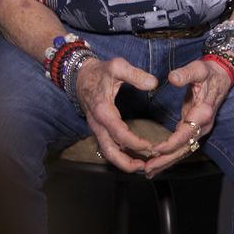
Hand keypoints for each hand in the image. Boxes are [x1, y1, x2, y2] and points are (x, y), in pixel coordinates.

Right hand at [76, 57, 161, 171]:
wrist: (80, 75)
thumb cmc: (100, 71)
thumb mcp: (117, 66)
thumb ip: (135, 75)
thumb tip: (153, 83)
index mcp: (103, 110)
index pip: (119, 133)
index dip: (135, 143)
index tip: (150, 146)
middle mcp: (97, 123)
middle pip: (109, 151)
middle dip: (125, 163)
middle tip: (144, 167)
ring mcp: (96, 127)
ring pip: (106, 151)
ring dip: (122, 162)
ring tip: (140, 166)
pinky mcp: (98, 128)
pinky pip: (107, 145)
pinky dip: (119, 154)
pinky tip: (132, 156)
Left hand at [143, 58, 233, 177]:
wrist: (222, 75)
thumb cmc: (208, 72)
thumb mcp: (198, 69)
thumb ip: (185, 74)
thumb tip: (172, 78)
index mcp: (204, 112)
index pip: (186, 133)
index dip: (171, 143)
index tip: (155, 149)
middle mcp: (204, 125)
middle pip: (184, 148)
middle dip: (166, 160)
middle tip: (147, 169)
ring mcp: (200, 129)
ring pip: (184, 150)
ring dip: (167, 162)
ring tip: (149, 171)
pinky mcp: (195, 129)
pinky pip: (183, 146)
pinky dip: (171, 156)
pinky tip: (158, 162)